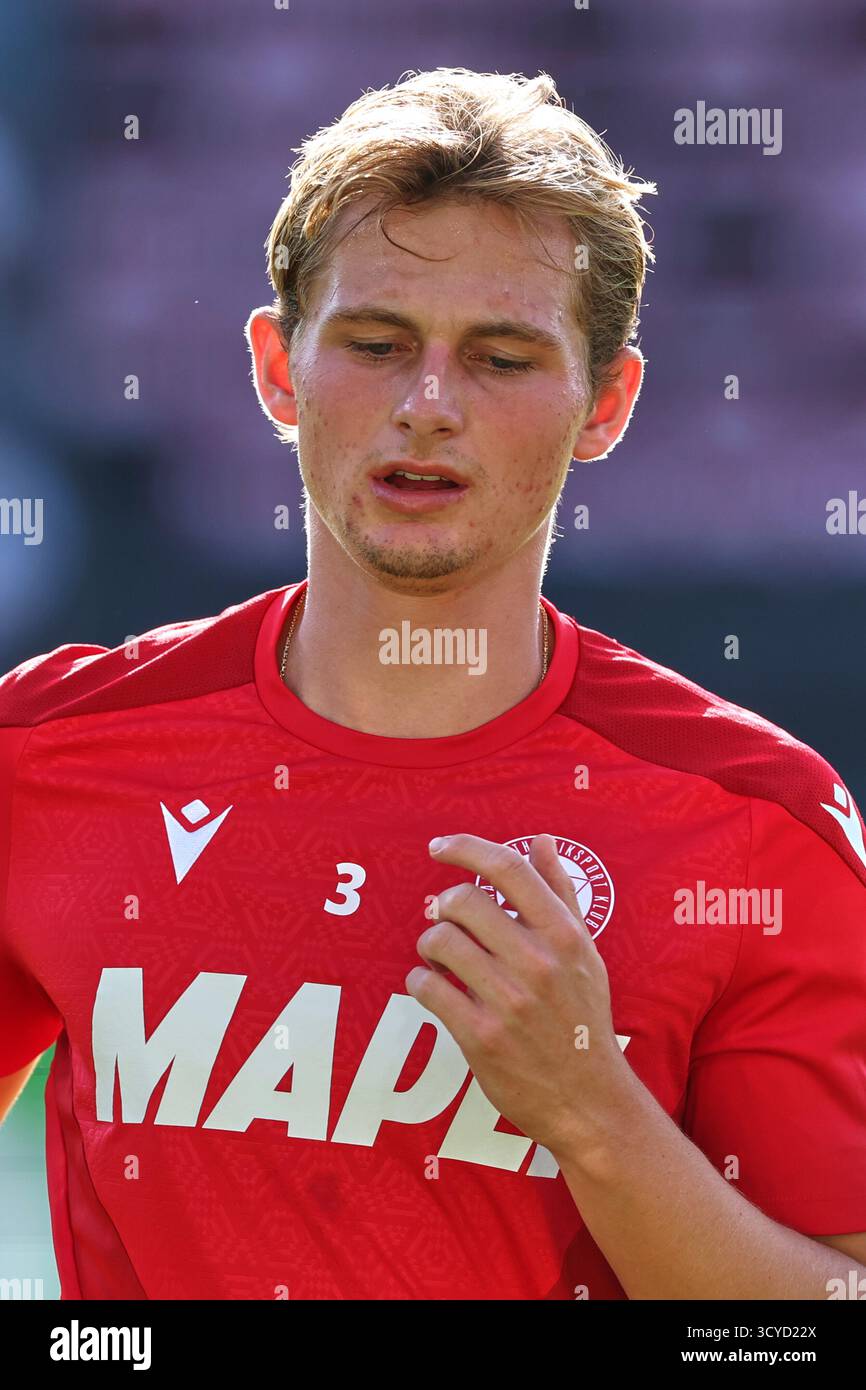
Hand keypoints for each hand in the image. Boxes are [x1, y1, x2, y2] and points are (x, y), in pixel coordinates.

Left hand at [405, 832, 632, 1156]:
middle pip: (463, 901)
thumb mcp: (585, 953)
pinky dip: (420, 982)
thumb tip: (541, 840)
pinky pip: (428, 988)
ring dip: (429, 945)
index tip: (439, 847)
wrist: (590, 1099)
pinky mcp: (482, 1037)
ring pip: (440, 941)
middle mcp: (538, 963)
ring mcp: (509, 1001)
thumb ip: (561, 892)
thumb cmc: (584, 1018)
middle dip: (443, 906)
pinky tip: (432, 989)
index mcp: (565, 935)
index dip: (466, 848)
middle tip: (446, 921)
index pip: (508, 869)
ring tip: (438, 958)